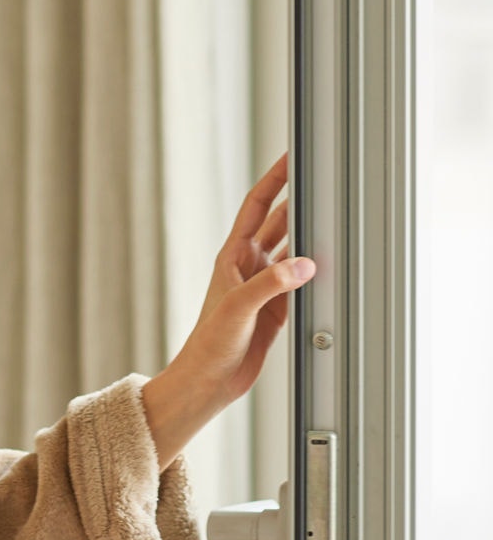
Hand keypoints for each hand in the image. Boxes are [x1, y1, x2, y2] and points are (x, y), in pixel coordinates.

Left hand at [139, 152, 315, 467]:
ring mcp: (263, 287)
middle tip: (320, 181)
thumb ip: (270, 284)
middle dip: (297, 200)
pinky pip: (300, 281)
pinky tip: (329, 263)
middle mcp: (248, 266)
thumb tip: (304, 263)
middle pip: (278, 223)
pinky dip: (315, 271)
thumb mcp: (238, 309)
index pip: (258, 206)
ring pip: (292, 251)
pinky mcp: (275, 309)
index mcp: (233, 256)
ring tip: (331, 215)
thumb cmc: (209, 345)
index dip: (275, 180)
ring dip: (309, 235)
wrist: (208, 381)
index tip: (291, 158)